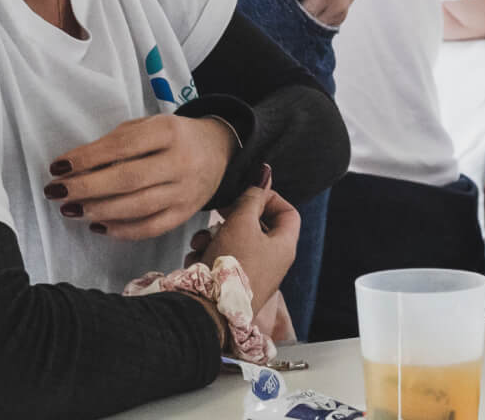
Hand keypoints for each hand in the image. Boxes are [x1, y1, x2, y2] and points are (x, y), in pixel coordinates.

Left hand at [45, 113, 236, 240]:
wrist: (219, 151)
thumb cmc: (173, 136)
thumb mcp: (149, 125)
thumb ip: (118, 141)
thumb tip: (76, 167)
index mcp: (169, 131)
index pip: (123, 146)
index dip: (88, 157)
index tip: (58, 165)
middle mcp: (180, 161)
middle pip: (129, 179)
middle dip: (87, 187)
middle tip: (56, 191)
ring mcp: (185, 191)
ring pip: (138, 207)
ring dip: (99, 210)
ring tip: (70, 209)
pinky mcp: (185, 214)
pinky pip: (151, 228)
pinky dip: (121, 231)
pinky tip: (97, 225)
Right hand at [203, 185, 300, 311]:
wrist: (209, 310)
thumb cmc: (231, 264)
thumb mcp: (241, 222)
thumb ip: (252, 196)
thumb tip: (264, 174)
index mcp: (284, 246)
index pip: (288, 212)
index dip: (269, 198)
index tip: (248, 194)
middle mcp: (273, 262)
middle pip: (257, 227)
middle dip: (232, 219)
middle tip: (218, 214)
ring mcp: (254, 275)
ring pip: (236, 243)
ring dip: (215, 237)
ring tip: (200, 242)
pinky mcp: (234, 286)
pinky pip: (224, 261)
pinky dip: (209, 256)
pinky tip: (196, 260)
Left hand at [288, 0, 375, 25]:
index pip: (298, 15)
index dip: (285, 9)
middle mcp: (336, 7)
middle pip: (305, 23)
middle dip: (292, 14)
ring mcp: (341, 12)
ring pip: (314, 25)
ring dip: (303, 16)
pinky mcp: (343, 13)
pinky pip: (323, 24)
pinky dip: (313, 17)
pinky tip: (307, 2)